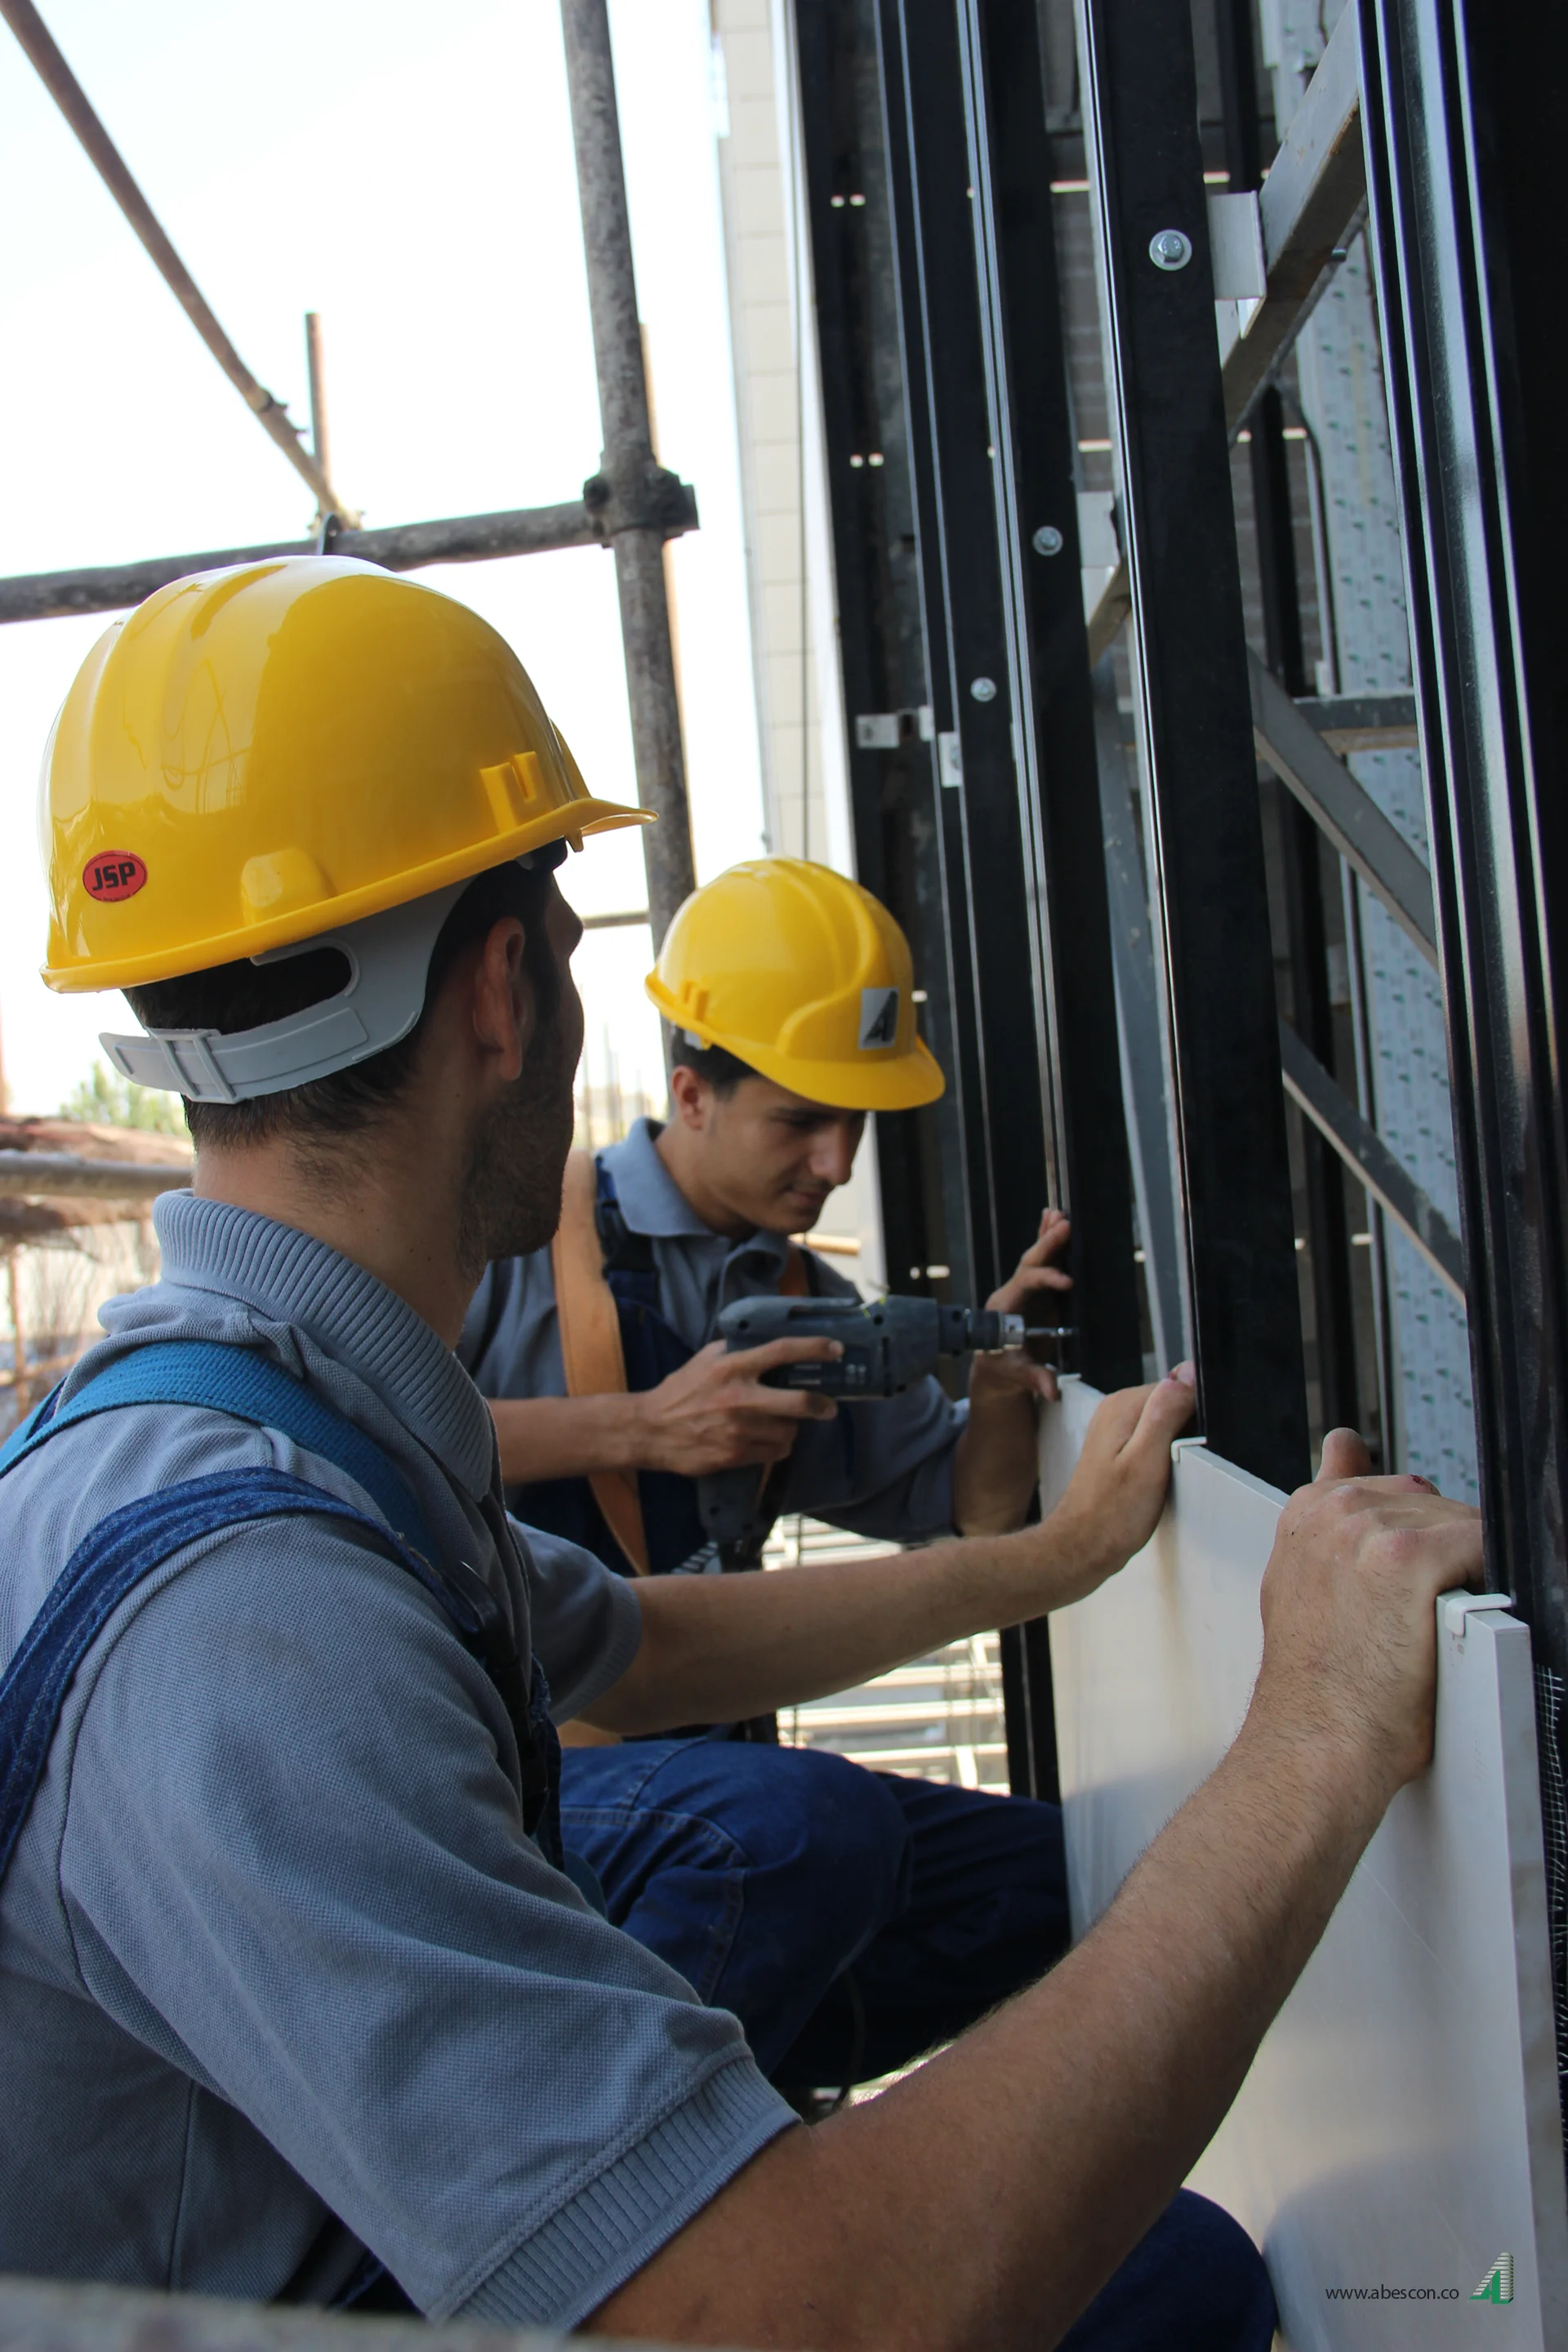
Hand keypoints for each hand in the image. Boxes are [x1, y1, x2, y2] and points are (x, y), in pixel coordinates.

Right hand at [633, 1338, 841, 1477]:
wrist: (650, 1430)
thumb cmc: (680, 1391)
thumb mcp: (704, 1360)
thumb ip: (734, 1350)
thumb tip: (765, 1341)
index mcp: (732, 1367)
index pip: (781, 1351)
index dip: (813, 1348)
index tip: (835, 1349)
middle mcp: (739, 1398)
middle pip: (798, 1402)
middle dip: (821, 1405)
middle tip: (828, 1406)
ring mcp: (738, 1430)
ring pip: (789, 1432)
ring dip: (790, 1428)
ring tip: (779, 1424)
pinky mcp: (735, 1455)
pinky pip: (773, 1452)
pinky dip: (776, 1446)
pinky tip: (765, 1440)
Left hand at [974, 1208, 1073, 1407]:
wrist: (994, 1368)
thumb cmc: (1002, 1369)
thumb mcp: (1016, 1375)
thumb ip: (1033, 1378)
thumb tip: (1051, 1389)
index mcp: (1004, 1307)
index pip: (1025, 1285)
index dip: (1045, 1280)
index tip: (1067, 1282)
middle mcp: (1012, 1293)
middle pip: (1028, 1263)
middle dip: (1045, 1245)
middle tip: (1063, 1224)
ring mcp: (1023, 1291)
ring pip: (1034, 1258)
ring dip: (1046, 1237)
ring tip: (1059, 1214)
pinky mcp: (1034, 1293)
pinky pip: (1040, 1263)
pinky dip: (1046, 1242)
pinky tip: (1053, 1219)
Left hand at [1033, 1366, 1197, 1602]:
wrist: (1082, 1548)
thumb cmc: (1112, 1515)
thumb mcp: (1149, 1460)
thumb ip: (1166, 1412)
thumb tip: (1187, 1373)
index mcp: (1123, 1406)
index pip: (1178, 1387)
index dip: (1194, 1418)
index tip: (1187, 1447)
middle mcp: (1115, 1412)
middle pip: (1171, 1404)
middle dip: (1185, 1433)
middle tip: (1172, 1468)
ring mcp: (1114, 1431)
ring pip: (1164, 1425)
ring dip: (1174, 1448)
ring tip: (1162, 1477)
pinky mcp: (1117, 1451)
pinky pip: (1153, 1442)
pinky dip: (1162, 1459)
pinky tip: (1157, 1481)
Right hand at [1249, 1428, 1485, 1806]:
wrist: (1317, 1741)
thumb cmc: (1319, 1684)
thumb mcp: (1303, 1581)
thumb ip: (1328, 1516)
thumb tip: (1344, 1450)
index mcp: (1307, 1510)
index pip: (1387, 1482)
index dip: (1410, 1531)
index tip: (1407, 1573)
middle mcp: (1333, 1508)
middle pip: (1429, 1502)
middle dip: (1440, 1552)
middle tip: (1410, 1618)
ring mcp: (1367, 1527)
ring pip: (1457, 1522)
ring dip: (1461, 1570)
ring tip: (1422, 1626)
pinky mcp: (1407, 1554)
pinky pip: (1480, 1542)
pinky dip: (1481, 1581)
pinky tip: (1451, 1618)